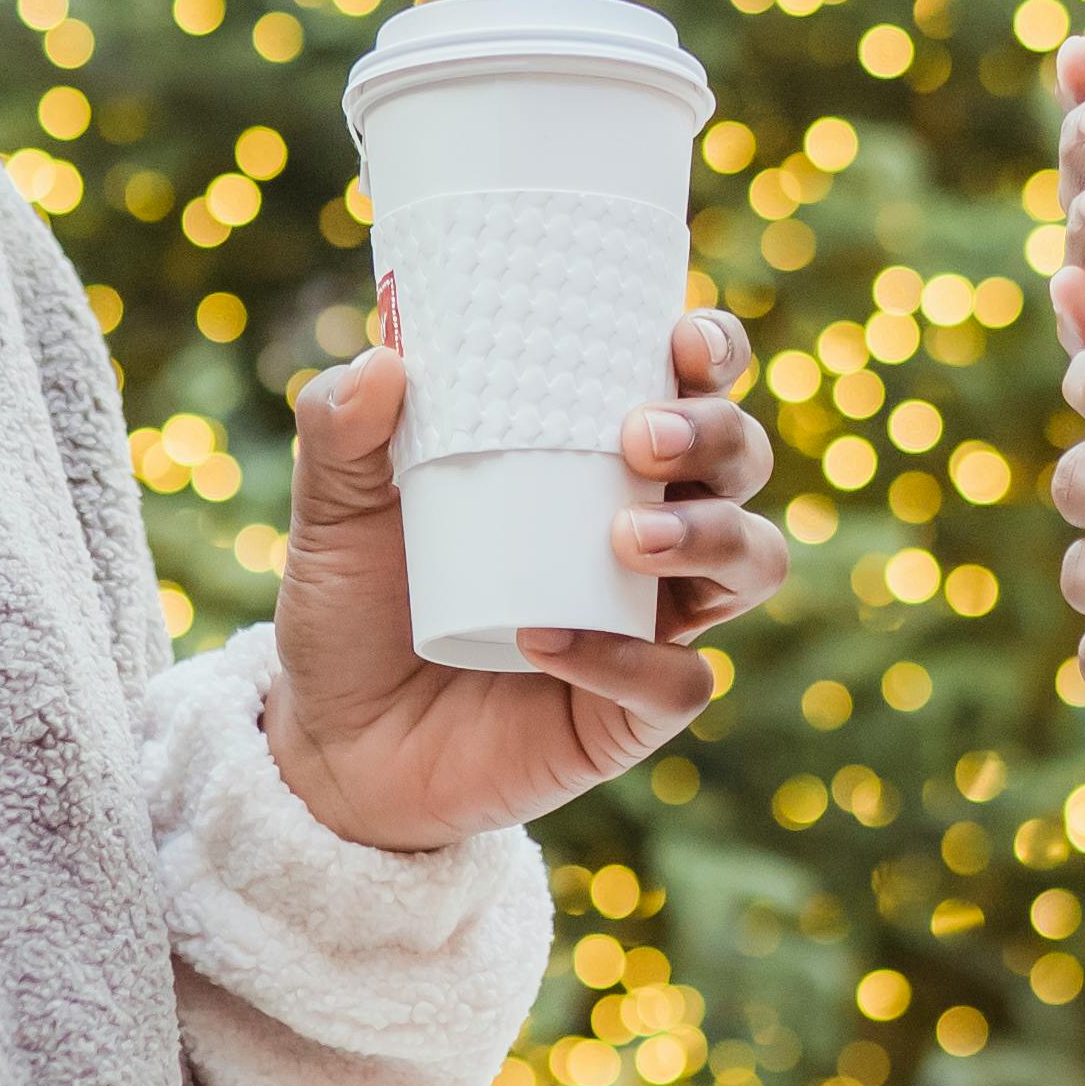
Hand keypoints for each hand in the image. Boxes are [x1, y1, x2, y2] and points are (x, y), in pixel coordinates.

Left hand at [265, 310, 785, 847]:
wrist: (335, 746)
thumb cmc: (354, 607)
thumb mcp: (332, 511)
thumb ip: (339, 430)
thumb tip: (384, 361)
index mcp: (594, 458)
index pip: (689, 384)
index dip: (711, 350)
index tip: (677, 339)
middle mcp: (647, 528)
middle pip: (742, 458)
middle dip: (717, 434)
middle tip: (641, 438)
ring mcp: (650, 621)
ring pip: (752, 560)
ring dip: (710, 534)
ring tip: (627, 536)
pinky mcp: (633, 712)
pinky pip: (680, 682)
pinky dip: (628, 659)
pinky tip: (549, 642)